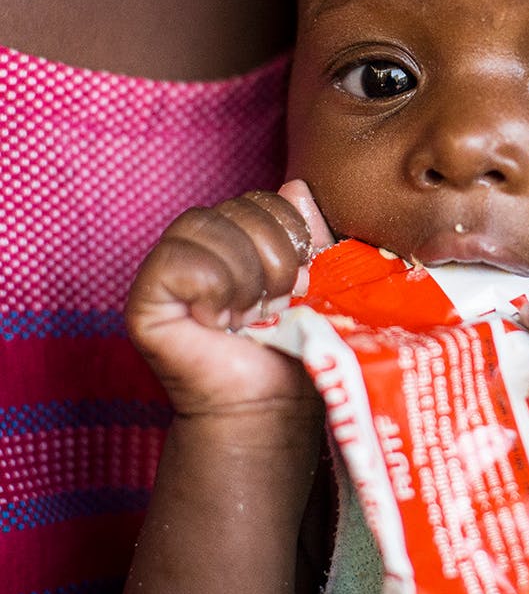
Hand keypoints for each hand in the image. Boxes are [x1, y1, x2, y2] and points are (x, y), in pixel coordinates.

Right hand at [125, 179, 334, 418]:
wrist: (270, 406)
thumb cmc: (295, 348)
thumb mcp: (319, 282)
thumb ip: (311, 235)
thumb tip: (298, 188)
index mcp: (237, 236)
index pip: (264, 199)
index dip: (291, 234)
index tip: (301, 281)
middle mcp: (197, 245)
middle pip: (238, 207)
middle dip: (274, 257)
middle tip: (276, 304)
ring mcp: (165, 269)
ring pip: (208, 226)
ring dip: (246, 277)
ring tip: (250, 315)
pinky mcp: (144, 301)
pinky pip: (177, 262)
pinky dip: (212, 290)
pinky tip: (218, 321)